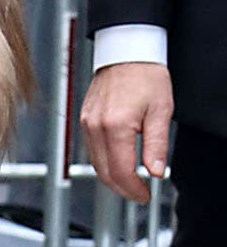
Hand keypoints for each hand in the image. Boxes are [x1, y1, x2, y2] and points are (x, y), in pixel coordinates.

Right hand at [80, 61, 172, 203]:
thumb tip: (155, 171)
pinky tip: (118, 162)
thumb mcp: (161, 111)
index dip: (134, 189)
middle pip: (104, 172)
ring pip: (95, 164)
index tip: (145, 194)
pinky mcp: (85, 119)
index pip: (121, 171)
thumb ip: (156, 145)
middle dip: (122, 189)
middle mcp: (96, 126)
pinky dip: (104, 162)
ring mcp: (87, 123)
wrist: (126, 52)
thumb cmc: (145, 74)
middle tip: (139, 194)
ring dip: (112, 177)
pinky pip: (91, 150)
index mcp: (115, 125)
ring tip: (131, 181)